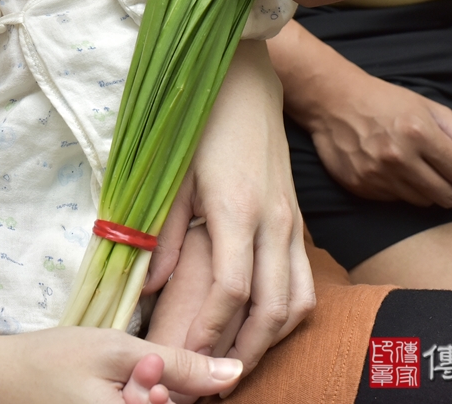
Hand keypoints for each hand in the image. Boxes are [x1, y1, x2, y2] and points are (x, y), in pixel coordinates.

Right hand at [0, 325, 240, 403]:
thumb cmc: (53, 361)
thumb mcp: (119, 353)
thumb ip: (179, 366)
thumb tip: (235, 372)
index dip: (172, 391)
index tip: (141, 373)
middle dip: (158, 395)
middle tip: (123, 376)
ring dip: (143, 398)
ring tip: (105, 385)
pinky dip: (127, 402)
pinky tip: (104, 392)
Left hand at [142, 42, 314, 391]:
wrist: (246, 78)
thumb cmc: (202, 119)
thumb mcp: (170, 171)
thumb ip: (162, 231)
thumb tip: (147, 287)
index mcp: (236, 208)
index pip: (231, 290)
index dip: (210, 331)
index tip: (187, 357)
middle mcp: (272, 220)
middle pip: (271, 308)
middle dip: (244, 352)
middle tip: (216, 379)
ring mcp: (290, 220)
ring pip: (296, 300)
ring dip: (270, 341)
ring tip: (238, 363)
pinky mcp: (296, 218)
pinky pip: (303, 280)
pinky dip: (288, 314)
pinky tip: (263, 328)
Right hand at [268, 21, 451, 207]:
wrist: (333, 102)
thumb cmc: (388, 102)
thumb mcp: (432, 110)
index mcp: (421, 133)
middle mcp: (399, 157)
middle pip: (450, 198)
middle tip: (451, 176)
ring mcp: (377, 175)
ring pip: (425, 203)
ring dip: (430, 190)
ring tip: (419, 168)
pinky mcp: (361, 187)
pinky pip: (398, 202)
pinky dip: (403, 190)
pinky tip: (394, 170)